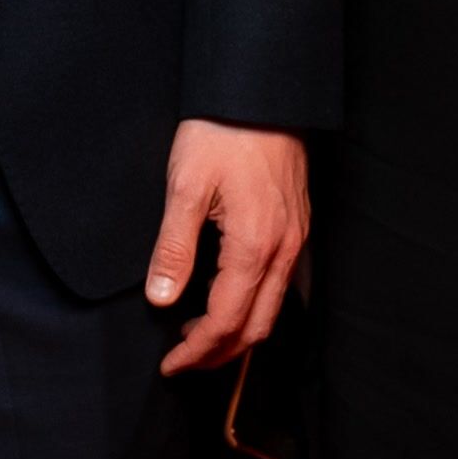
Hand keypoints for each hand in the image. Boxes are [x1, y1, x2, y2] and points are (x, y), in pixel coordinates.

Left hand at [146, 121, 308, 374]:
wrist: (261, 93)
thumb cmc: (222, 134)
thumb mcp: (185, 187)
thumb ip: (174, 248)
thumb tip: (160, 298)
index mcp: (254, 246)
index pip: (226, 321)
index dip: (197, 352)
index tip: (170, 365)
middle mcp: (284, 250)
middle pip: (257, 327)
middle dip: (219, 354)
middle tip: (182, 363)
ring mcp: (295, 240)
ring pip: (272, 309)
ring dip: (237, 333)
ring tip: (197, 335)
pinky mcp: (297, 227)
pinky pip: (280, 285)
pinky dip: (253, 306)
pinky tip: (225, 298)